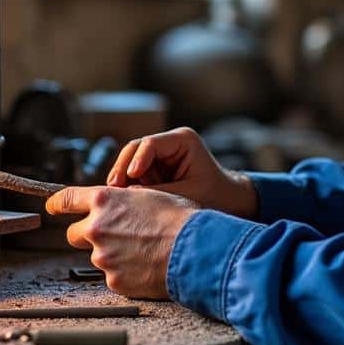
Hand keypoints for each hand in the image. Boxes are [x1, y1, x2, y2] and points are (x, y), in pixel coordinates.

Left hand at [45, 186, 198, 297]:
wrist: (195, 251)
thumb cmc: (180, 220)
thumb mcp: (150, 195)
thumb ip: (123, 200)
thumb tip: (117, 204)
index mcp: (104, 201)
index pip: (66, 200)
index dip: (56, 204)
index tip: (51, 207)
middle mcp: (96, 228)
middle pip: (74, 234)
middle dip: (87, 235)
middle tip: (111, 237)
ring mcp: (103, 257)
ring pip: (98, 256)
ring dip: (112, 255)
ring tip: (142, 253)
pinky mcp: (113, 281)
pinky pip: (113, 276)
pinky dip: (125, 273)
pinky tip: (146, 268)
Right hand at [107, 127, 257, 218]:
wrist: (230, 204)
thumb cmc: (217, 197)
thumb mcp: (189, 195)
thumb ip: (160, 194)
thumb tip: (127, 195)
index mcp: (183, 140)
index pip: (151, 143)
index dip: (137, 159)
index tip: (132, 177)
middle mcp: (168, 144)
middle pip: (134, 150)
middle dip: (123, 170)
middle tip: (113, 189)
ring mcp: (158, 157)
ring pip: (130, 164)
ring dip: (124, 181)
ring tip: (119, 200)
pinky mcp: (153, 171)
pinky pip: (134, 177)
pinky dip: (129, 188)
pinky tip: (125, 202)